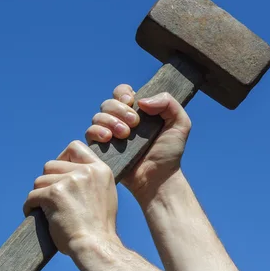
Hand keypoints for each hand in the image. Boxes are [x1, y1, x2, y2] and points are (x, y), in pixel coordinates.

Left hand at [23, 141, 119, 255]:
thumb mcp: (104, 194)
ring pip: (40, 181)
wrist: (95, 246)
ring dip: (39, 195)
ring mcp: (70, 181)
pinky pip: (32, 196)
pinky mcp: (54, 194)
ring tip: (45, 210)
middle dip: (47, 181)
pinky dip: (30, 206)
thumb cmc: (98, 228)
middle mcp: (86, 171)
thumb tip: (68, 170)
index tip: (58, 173)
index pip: (74, 147)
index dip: (62, 158)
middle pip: (51, 165)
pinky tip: (34, 214)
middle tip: (51, 199)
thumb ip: (90, 179)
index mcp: (100, 169)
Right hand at [85, 84, 190, 205]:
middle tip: (135, 124)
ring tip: (124, 135)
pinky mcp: (102, 148)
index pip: (122, 92)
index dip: (123, 93)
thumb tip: (141, 100)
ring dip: (110, 121)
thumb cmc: (169, 153)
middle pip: (108, 103)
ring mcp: (110, 134)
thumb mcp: (180, 123)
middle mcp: (121, 120)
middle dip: (119, 110)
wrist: (159, 178)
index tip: (132, 102)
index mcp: (137, 111)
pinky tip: (109, 139)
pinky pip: (89, 133)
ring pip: (98, 116)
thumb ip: (168, 103)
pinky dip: (97, 131)